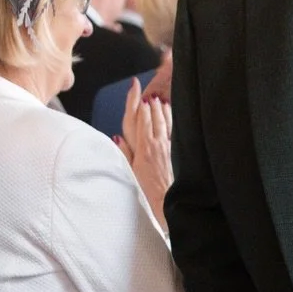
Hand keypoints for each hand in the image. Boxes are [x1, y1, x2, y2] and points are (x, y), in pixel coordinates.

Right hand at [121, 82, 173, 229]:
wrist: (167, 199)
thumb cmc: (146, 188)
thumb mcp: (129, 170)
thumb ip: (124, 152)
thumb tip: (117, 137)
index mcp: (142, 147)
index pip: (140, 119)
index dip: (139, 104)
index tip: (137, 92)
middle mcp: (155, 144)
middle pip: (153, 117)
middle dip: (150, 103)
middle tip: (148, 92)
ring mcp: (167, 146)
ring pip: (165, 122)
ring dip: (161, 109)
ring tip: (159, 100)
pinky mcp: (176, 151)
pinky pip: (174, 130)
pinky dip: (172, 119)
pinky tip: (171, 114)